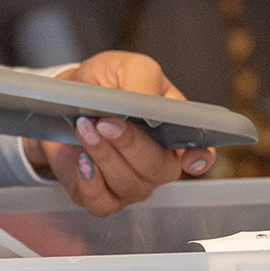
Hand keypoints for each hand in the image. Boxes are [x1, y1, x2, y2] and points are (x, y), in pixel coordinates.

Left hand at [23, 50, 215, 216]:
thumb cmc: (107, 82)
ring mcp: (132, 184)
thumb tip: (148, 105)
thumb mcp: (126, 66)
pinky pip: (102, 204)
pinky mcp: (101, 197)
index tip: (190, 156)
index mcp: (175, 131)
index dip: (200, 158)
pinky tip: (82, 160)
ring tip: (85, 127)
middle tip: (105, 121)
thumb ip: (142, 80)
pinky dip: (90, 183)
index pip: (200, 153)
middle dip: (131, 144)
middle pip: (159, 169)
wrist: (69, 97)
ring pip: (129, 185)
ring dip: (104, 155)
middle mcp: (158, 163)